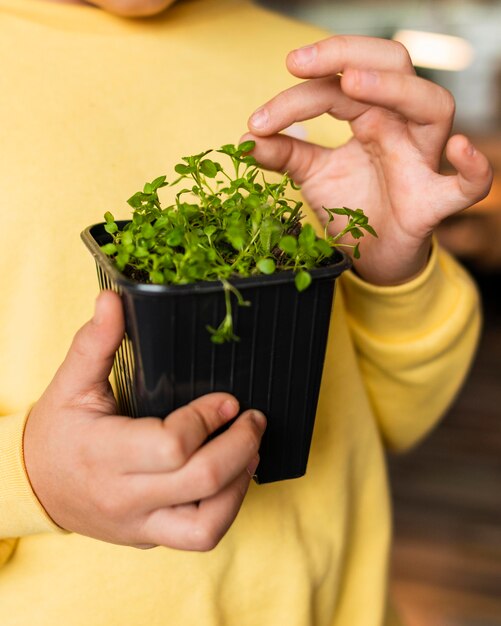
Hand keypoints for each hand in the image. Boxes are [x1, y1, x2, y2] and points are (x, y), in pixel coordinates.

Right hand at [24, 291, 265, 550]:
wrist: (34, 487)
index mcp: (105, 453)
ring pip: (208, 525)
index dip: (208, 419)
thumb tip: (112, 299)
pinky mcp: (150, 536)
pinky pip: (200, 534)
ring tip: (251, 451)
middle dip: (241, 446)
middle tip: (254, 419)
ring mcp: (139, 523)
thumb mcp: (70, 384)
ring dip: (241, 483)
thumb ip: (93, 342)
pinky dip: (227, 506)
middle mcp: (125, 496)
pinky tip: (233, 476)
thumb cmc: (56, 432)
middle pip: (202, 482)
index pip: (173, 446)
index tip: (228, 399)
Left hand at [245, 35, 492, 284]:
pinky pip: (470, 185)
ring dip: (395, 88)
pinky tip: (459, 149)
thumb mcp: (312, 176)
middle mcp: (400, 126)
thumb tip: (245, 139)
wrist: (373, 256)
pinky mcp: (434, 202)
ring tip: (353, 84)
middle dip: (346, 55)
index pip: (337, 85)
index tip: (257, 122)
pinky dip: (474, 168)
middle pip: (394, 64)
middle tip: (297, 64)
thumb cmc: (352, 207)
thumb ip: (284, 155)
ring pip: (433, 105)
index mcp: (371, 115)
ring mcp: (421, 160)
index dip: (294, 97)